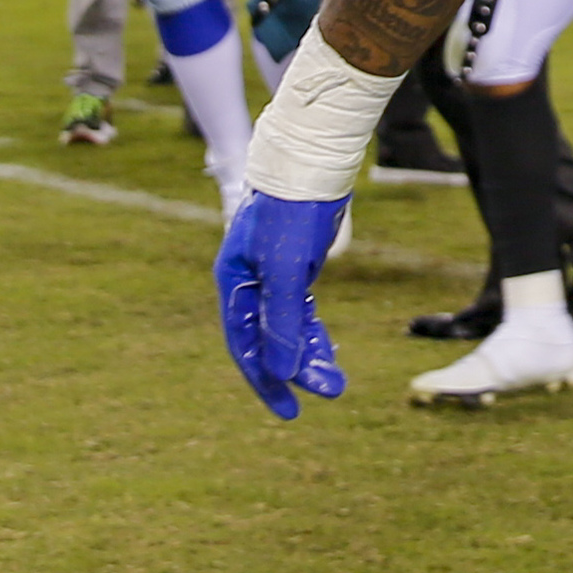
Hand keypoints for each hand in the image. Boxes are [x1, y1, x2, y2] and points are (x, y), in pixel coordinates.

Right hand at [216, 192, 348, 419]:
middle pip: (267, 340)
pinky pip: (300, 308)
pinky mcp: (295, 262)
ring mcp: (271, 271)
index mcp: (234, 282)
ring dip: (310, 353)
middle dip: (297, 370)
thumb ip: (283, 322)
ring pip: (288, 326)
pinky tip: (328, 348)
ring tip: (338, 379)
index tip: (290, 411)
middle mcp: (248, 280)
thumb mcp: (287, 272)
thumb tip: (280, 373)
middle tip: (330, 393)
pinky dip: (313, 330)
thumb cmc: (293, 213)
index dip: (266, 381)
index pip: (245, 346)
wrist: (312, 161)